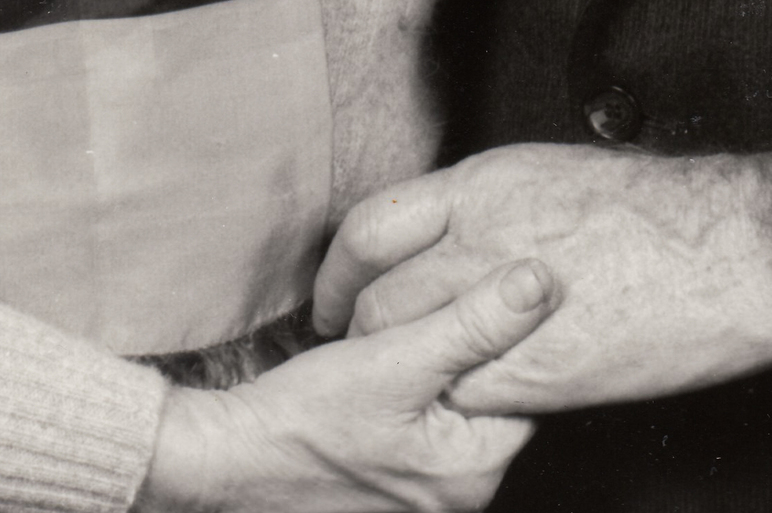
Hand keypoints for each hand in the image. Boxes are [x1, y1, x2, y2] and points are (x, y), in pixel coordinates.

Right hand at [136, 259, 552, 511]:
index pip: (524, 384)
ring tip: (408, 335)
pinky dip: (418, 388)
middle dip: (471, 347)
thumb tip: (543, 280)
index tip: (483, 286)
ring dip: (441, 364)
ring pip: (460, 406)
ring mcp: (428, 494)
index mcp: (473, 472)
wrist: (228, 458)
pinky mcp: (397, 482)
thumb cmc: (304, 414)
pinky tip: (391, 363)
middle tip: (435, 309)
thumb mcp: (394, 356)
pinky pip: (429, 423)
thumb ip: (472, 320)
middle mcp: (461, 495)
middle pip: (493, 397)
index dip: (505, 328)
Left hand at [313, 146, 771, 416]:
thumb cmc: (664, 209)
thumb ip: (495, 205)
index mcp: (485, 185)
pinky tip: (468, 400)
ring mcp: (501, 308)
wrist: (732, 249)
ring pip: (409, 350)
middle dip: (361, 334)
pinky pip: (462, 393)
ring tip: (408, 384)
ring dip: (403, 371)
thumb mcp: (557, 176)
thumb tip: (463, 229)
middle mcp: (479, 241)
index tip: (337, 293)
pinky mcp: (536, 372)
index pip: (372, 227)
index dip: (340, 270)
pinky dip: (456, 401)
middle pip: (377, 299)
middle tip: (359, 354)